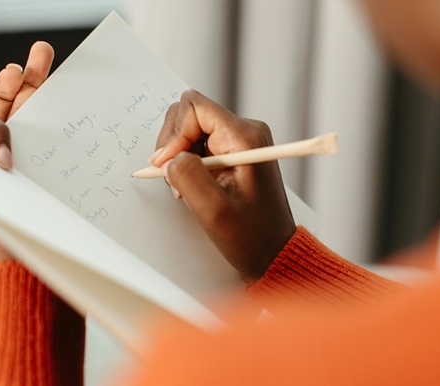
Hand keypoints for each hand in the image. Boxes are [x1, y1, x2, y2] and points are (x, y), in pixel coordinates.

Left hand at [0, 41, 53, 266]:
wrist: (31, 277)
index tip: (4, 160)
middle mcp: (4, 160)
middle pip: (12, 108)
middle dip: (23, 80)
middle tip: (39, 53)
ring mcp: (31, 166)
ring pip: (34, 118)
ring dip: (40, 86)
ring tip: (45, 58)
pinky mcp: (52, 178)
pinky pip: (54, 142)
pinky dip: (60, 116)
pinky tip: (68, 97)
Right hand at [151, 90, 295, 282]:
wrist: (272, 252)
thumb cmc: (252, 236)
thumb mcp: (213, 210)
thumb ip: (187, 176)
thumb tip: (167, 157)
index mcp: (245, 137)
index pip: (194, 107)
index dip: (174, 134)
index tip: (167, 165)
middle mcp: (243, 131)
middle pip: (188, 114)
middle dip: (172, 146)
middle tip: (175, 180)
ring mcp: (237, 140)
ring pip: (188, 130)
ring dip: (177, 157)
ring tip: (184, 187)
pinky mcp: (231, 152)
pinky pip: (196, 144)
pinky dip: (185, 163)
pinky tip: (191, 187)